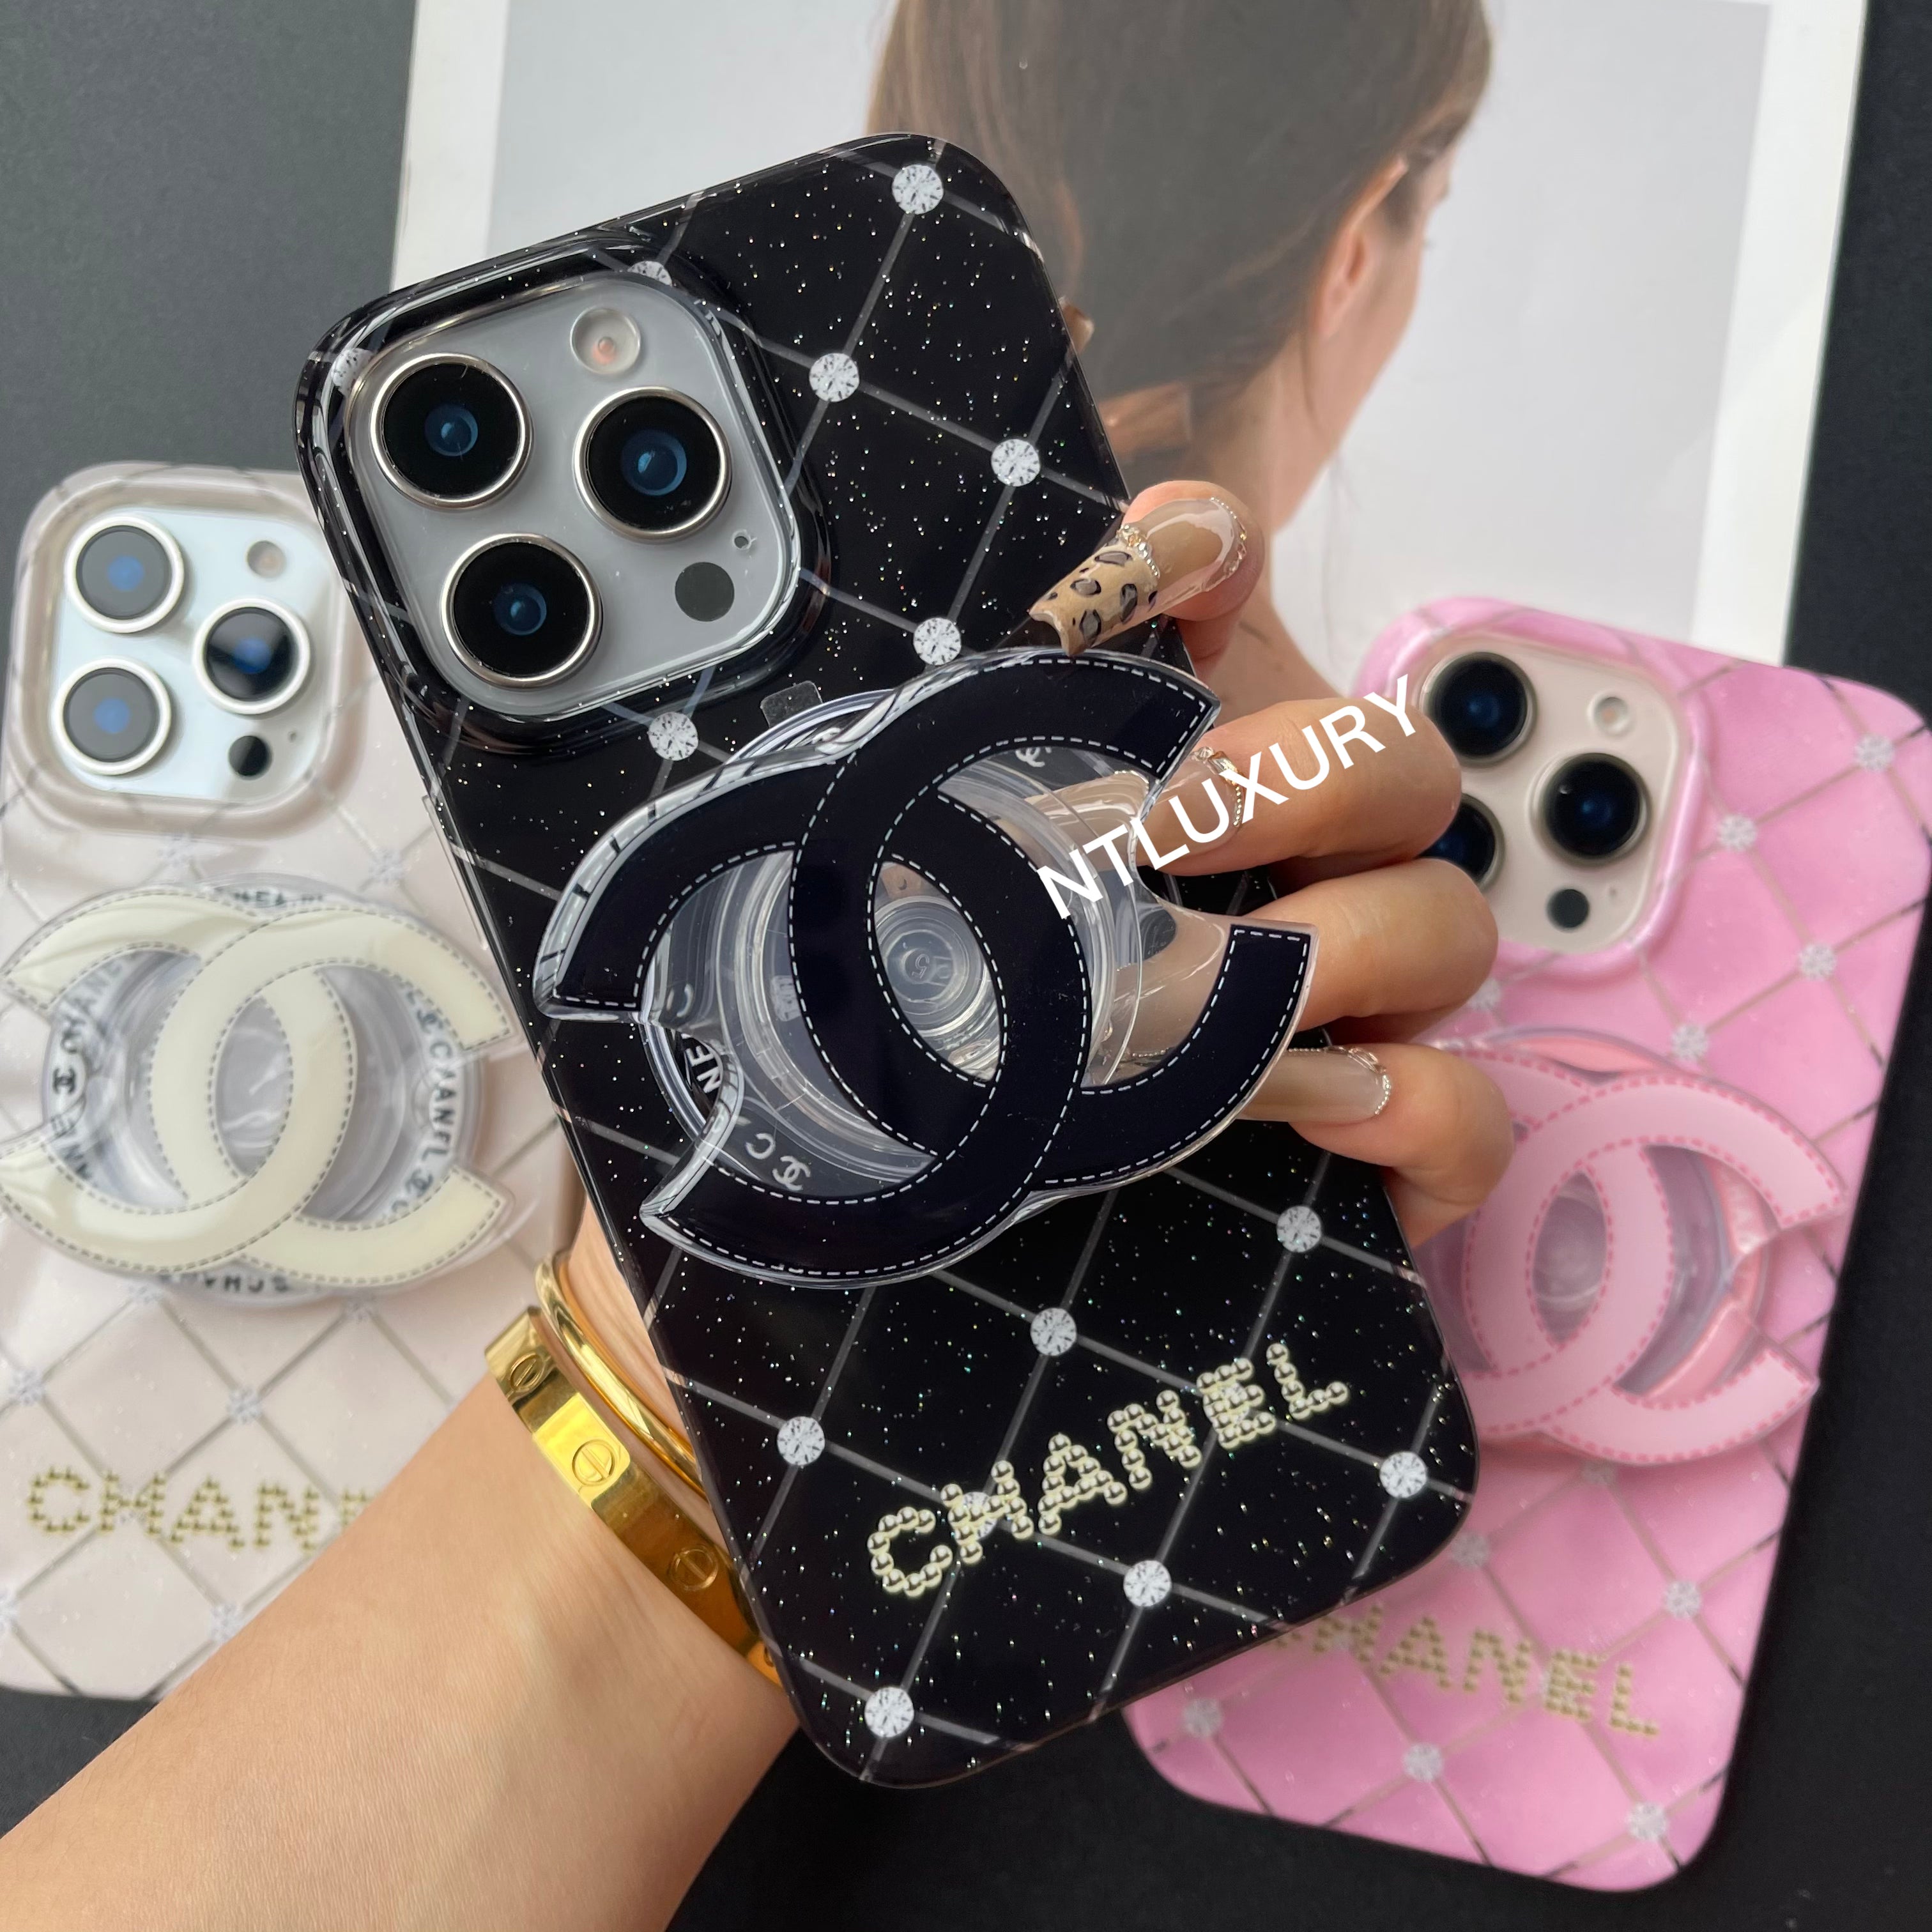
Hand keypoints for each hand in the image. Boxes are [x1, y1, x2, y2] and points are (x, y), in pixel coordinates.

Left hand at [1031, 482, 1511, 1242]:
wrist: (1008, 1211)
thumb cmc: (985, 1027)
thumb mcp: (945, 887)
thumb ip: (955, 771)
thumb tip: (972, 673)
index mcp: (1197, 765)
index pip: (1229, 590)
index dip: (1199, 548)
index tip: (1117, 583)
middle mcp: (1306, 857)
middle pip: (1391, 758)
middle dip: (1296, 780)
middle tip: (1166, 839)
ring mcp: (1368, 996)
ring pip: (1449, 925)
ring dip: (1349, 943)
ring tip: (1226, 1001)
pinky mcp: (1394, 1133)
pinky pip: (1469, 1116)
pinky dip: (1420, 1112)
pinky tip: (1334, 1119)